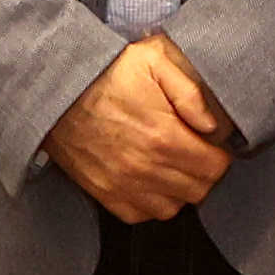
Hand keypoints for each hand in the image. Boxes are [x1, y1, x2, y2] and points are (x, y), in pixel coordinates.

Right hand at [42, 36, 232, 221]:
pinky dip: (151, 202)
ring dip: (179, 189)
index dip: (219, 154)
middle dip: (203, 172)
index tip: (210, 143)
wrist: (56, 90)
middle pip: (199, 190)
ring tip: (172, 166)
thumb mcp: (153, 59)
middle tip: (194, 152)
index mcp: (165, 137)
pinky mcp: (105, 194)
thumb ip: (191, 91)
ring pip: (174, 207)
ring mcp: (124, 186)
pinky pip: (142, 215)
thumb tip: (212, 125)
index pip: (215, 167)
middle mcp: (147, 168)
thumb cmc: (105, 73)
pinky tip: (149, 179)